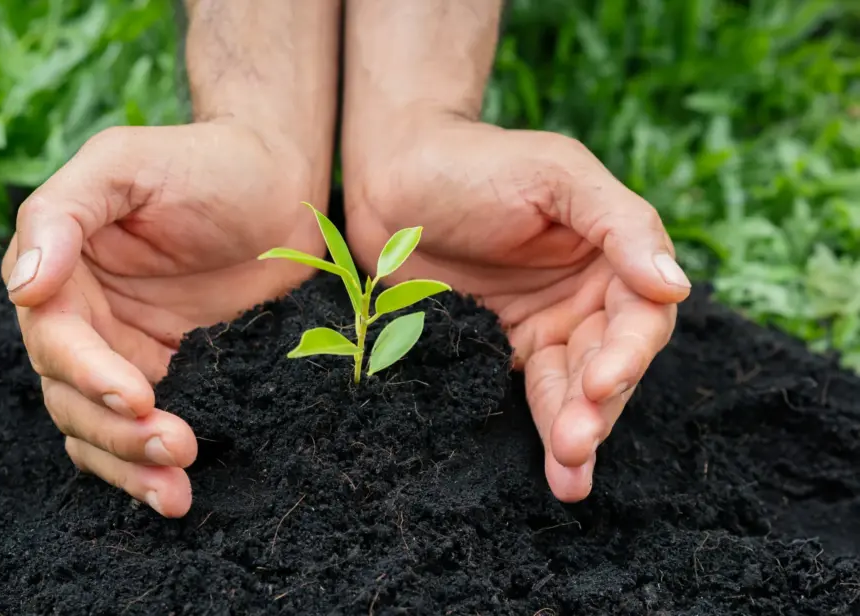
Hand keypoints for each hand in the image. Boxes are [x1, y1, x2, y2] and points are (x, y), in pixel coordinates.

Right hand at [1, 123, 324, 516]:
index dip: (88, 372)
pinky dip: (148, 464)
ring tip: (175, 489)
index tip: (136, 394)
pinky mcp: (166, 367)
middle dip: (116, 429)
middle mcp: (82, 314)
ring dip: (129, 462)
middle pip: (70, 395)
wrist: (279, 183)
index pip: (55, 338)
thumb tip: (25, 287)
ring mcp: (121, 347)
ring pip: (97, 426)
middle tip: (175, 445)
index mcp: (60, 267)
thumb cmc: (203, 163)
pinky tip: (174, 491)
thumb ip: (65, 213)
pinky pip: (138, 426)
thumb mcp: (125, 164)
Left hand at [344, 116, 690, 501]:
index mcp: (612, 252)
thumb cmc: (479, 162)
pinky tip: (557, 470)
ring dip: (575, 430)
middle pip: (612, 362)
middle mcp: (586, 295)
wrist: (393, 175)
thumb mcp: (557, 175)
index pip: (641, 313)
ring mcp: (545, 325)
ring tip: (569, 475)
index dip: (627, 352)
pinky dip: (544, 428)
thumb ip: (620, 223)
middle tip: (577, 442)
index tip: (600, 380)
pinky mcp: (501, 349)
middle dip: (598, 406)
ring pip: (574, 390)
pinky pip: (530, 394)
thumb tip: (673, 285)